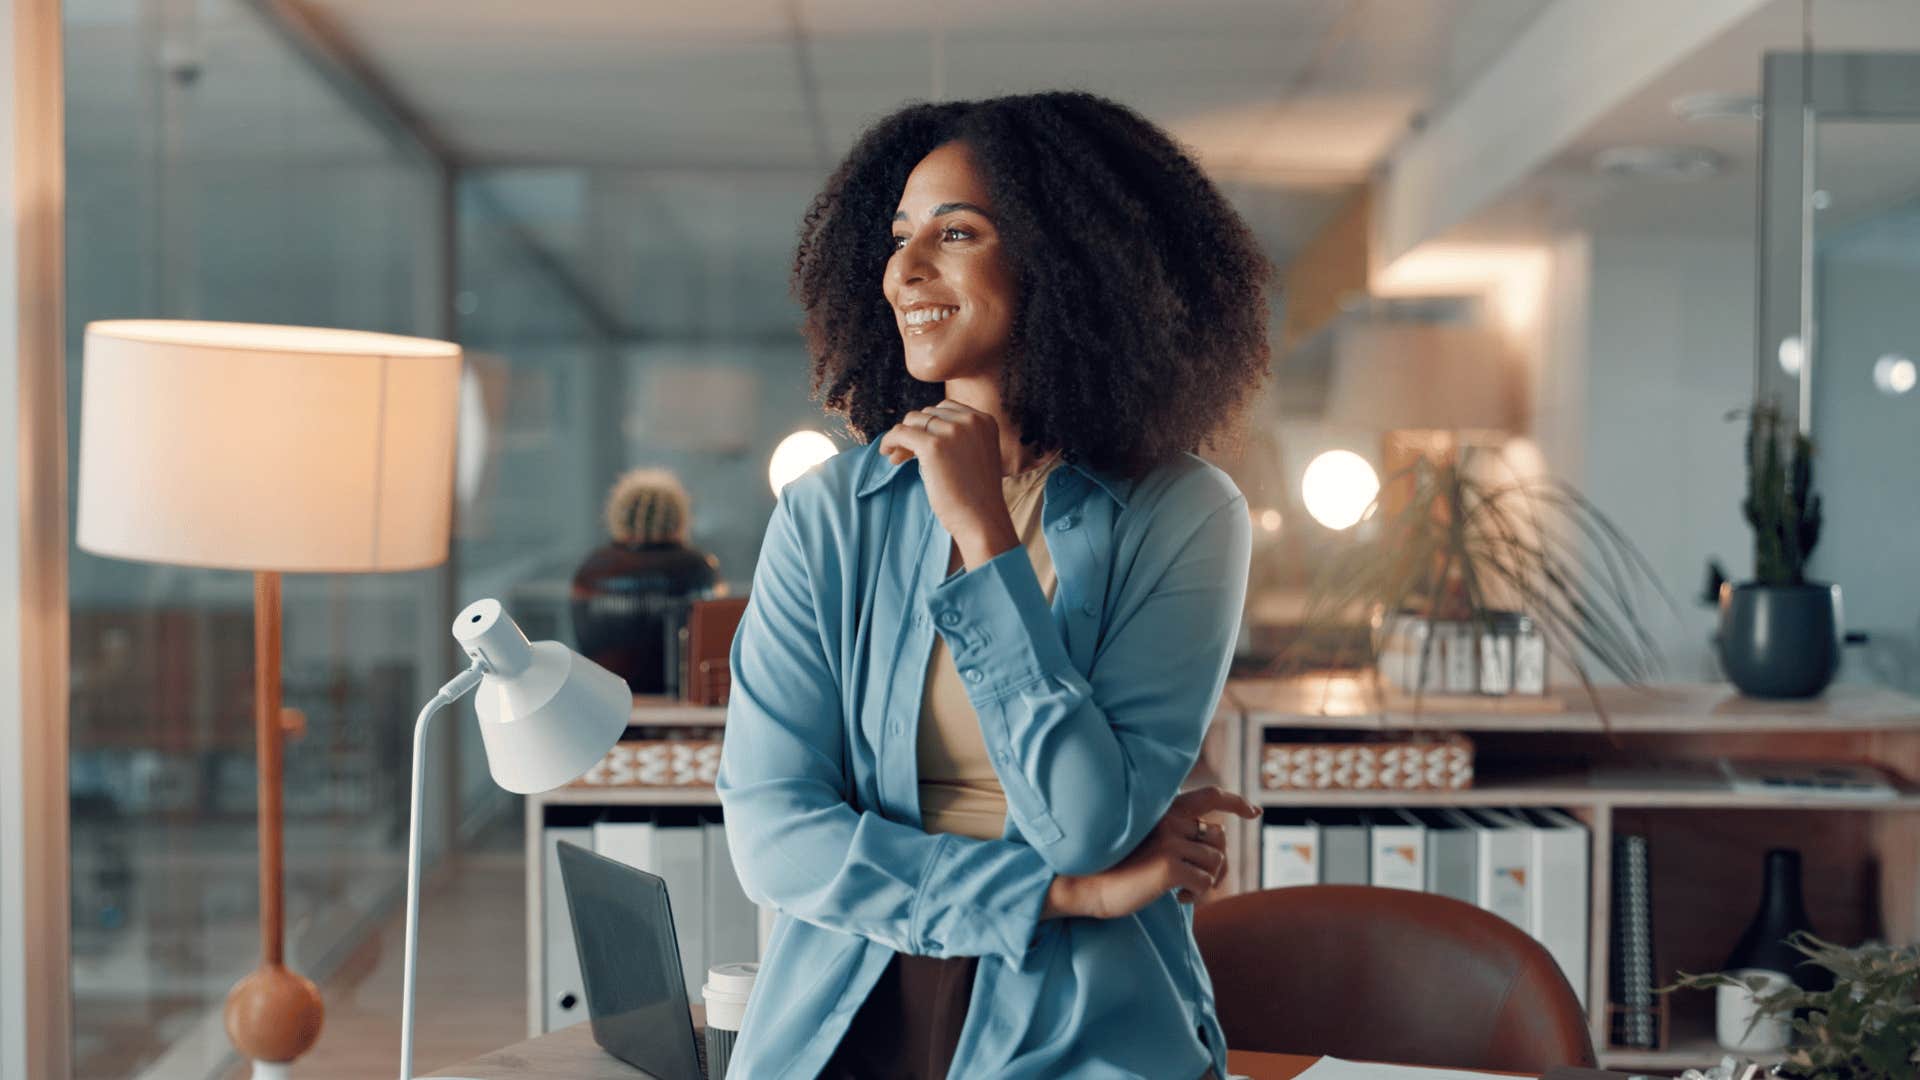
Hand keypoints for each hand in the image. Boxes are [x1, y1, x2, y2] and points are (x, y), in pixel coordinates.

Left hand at [876, 400, 1017, 567]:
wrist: (982, 519)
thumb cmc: (977, 495)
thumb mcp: (976, 454)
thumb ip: (959, 436)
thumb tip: (918, 426)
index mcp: (984, 420)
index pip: (946, 408)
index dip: (929, 424)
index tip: (920, 443)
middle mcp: (970, 420)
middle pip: (928, 413)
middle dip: (915, 431)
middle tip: (905, 454)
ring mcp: (952, 431)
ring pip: (913, 421)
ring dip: (902, 437)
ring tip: (897, 457)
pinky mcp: (933, 446)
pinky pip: (900, 433)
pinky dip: (890, 441)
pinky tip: (887, 453)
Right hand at [1045, 787, 1259, 919]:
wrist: (1084, 885)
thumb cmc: (1112, 869)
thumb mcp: (1145, 843)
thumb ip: (1174, 837)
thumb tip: (1214, 848)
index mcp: (1162, 810)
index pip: (1209, 796)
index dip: (1236, 803)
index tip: (1254, 813)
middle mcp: (1169, 819)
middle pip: (1218, 837)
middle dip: (1218, 863)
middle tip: (1205, 883)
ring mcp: (1170, 841)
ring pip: (1216, 861)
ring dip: (1207, 881)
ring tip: (1184, 892)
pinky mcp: (1170, 865)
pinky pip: (1206, 882)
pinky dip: (1198, 895)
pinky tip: (1178, 899)